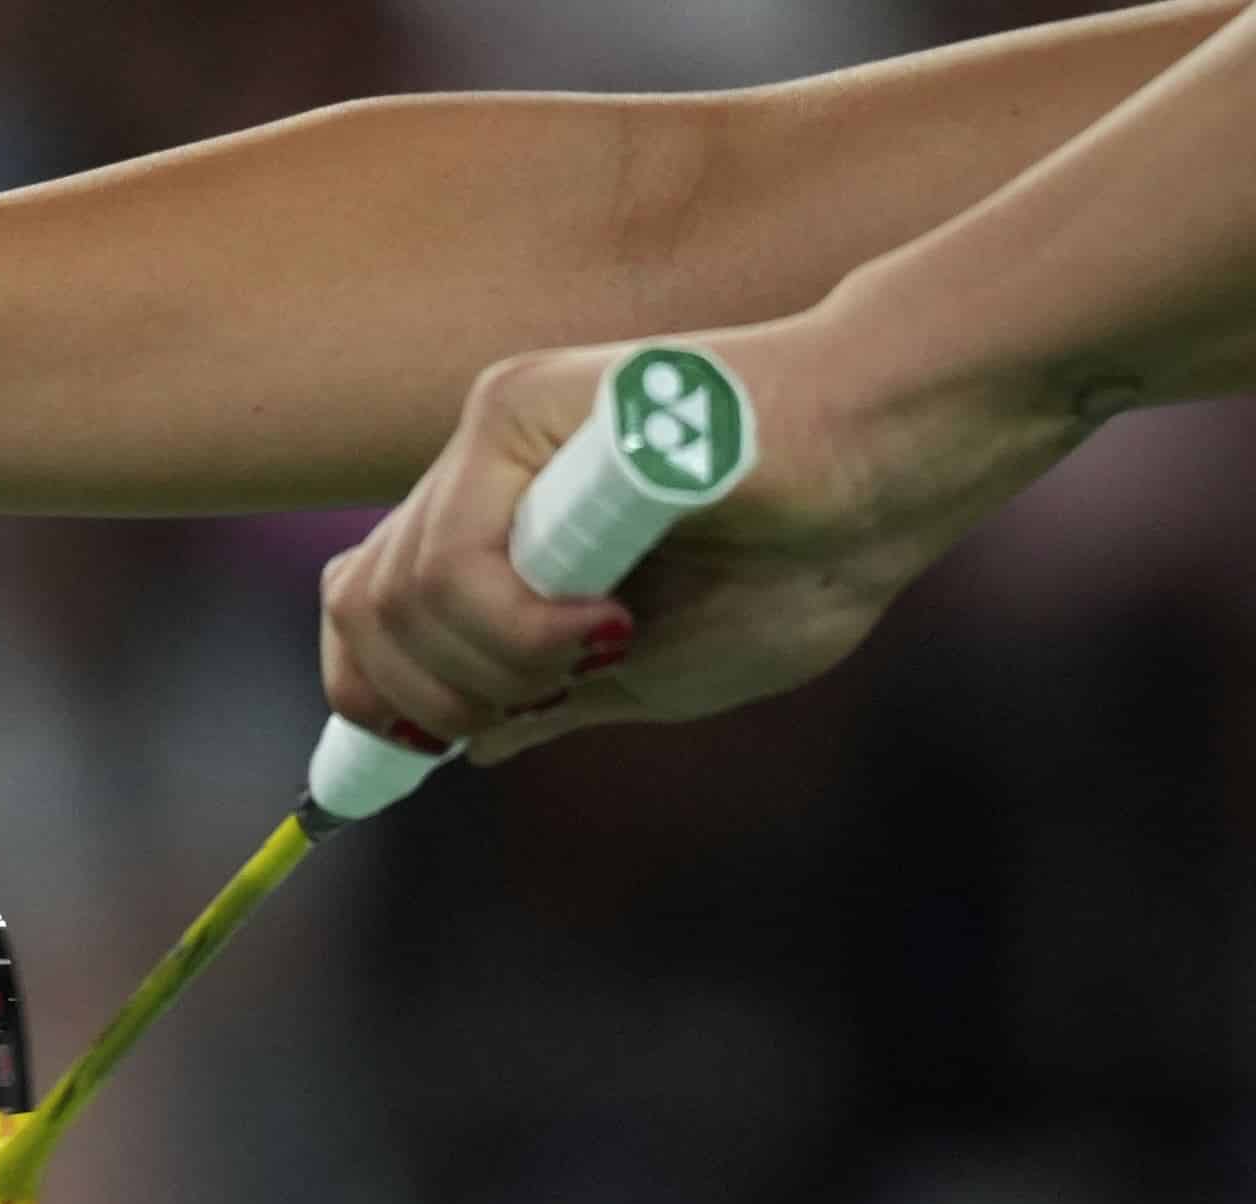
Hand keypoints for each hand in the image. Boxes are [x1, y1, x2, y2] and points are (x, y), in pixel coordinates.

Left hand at [317, 304, 1078, 765]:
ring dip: (490, 664)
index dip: (372, 689)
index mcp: (503, 529)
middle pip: (366, 609)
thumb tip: (465, 743)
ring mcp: (493, 436)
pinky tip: (602, 623)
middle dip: (437, 697)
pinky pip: (455, 559)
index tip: (428, 744)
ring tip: (599, 649)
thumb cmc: (799, 566)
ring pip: (400, 595)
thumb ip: (552, 700)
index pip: (367, 606)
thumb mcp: (656, 672)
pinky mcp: (520, 407)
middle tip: (543, 694)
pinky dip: (513, 626)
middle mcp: (481, 475)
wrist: (889, 474)